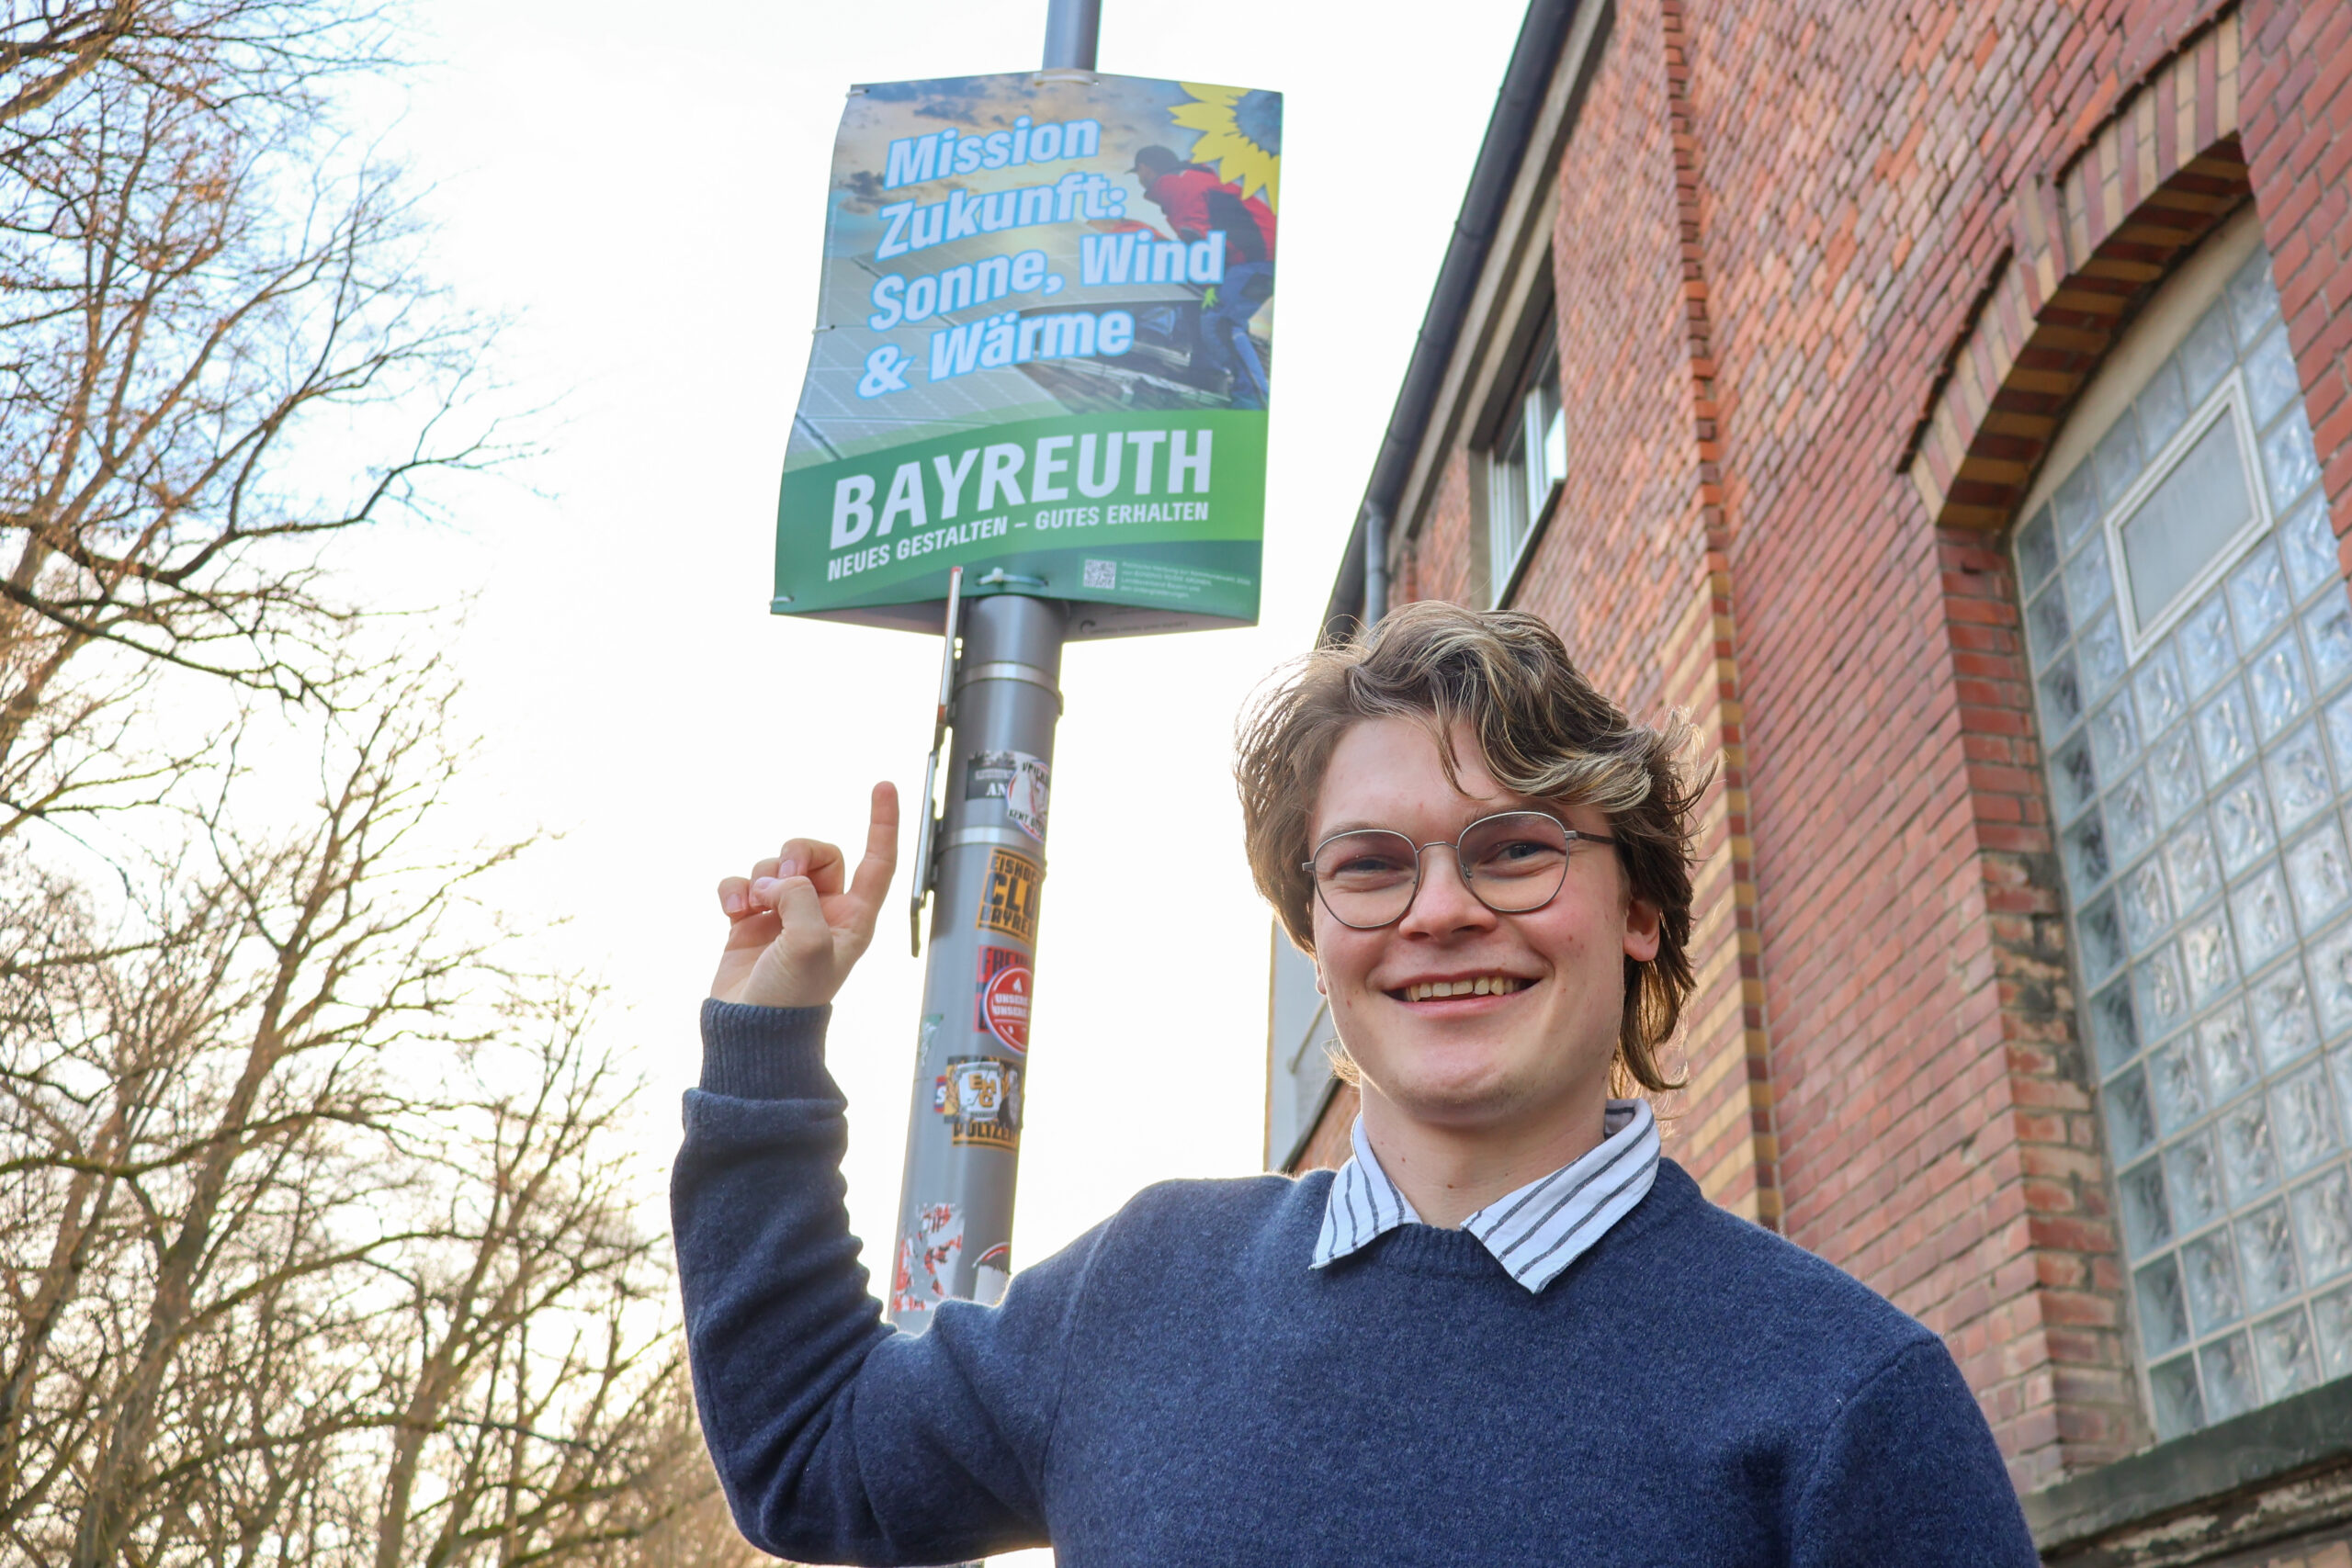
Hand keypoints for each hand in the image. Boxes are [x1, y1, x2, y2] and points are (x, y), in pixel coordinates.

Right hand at [711, 782, 898, 1007]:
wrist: (751, 1031)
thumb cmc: (791, 997)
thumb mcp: (809, 946)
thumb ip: (801, 900)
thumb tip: (778, 880)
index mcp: (854, 917)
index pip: (879, 861)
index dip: (883, 823)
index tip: (884, 785)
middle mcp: (823, 910)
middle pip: (818, 852)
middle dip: (799, 850)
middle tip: (785, 873)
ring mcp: (786, 913)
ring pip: (777, 864)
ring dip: (763, 876)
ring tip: (755, 907)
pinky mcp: (751, 919)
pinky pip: (743, 881)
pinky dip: (735, 888)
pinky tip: (732, 909)